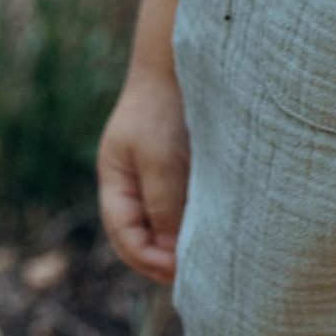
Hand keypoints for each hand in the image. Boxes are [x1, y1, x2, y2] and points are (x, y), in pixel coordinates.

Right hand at [97, 66, 190, 284]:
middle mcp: (134, 182)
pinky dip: (197, 219)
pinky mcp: (183, 164)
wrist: (181, 59)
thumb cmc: (162, 108)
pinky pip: (186, 203)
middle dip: (164, 258)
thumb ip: (162, 204)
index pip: (124, 236)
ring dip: (183, 240)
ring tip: (210, 257)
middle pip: (143, 235)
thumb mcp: (158, 159)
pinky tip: (219, 226)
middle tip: (197, 275)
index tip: (178, 270)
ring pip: (166, 222)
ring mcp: (157, 173)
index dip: (147, 259)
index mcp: (115, 181)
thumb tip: (171, 250)